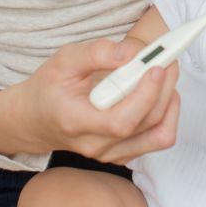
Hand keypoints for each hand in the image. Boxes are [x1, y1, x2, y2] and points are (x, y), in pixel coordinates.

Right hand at [0, 38, 178, 164]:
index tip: (156, 67)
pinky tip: (158, 91)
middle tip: (169, 59)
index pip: (120, 121)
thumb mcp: (64, 60)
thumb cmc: (50, 88)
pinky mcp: (122, 154)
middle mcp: (95, 145)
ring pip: (158, 136)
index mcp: (77, 123)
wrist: (35, 119)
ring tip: (166, 74)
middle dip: (164, 89)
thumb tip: (130, 52)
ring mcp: (110, 154)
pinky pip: (155, 139)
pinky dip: (165, 114)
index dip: (145, 95)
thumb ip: (96, 53)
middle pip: (145, 125)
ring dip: (170, 102)